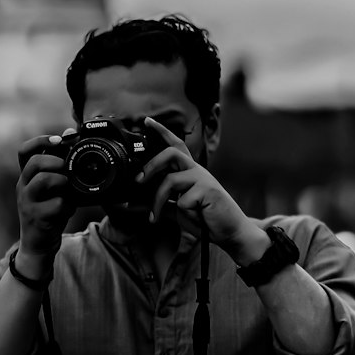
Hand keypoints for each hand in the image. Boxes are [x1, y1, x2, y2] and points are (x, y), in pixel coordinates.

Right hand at [15, 133, 75, 261]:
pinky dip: (68, 205)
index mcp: (27, 176)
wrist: (38, 245)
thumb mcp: (53, 189)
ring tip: (68, 189)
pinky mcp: (37, 218)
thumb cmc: (48, 213)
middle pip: (34, 162)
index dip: (41, 141)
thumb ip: (59, 167)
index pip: (25, 151)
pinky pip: (57, 204)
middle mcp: (23, 187)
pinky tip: (69, 209)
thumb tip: (70, 136)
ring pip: (43, 180)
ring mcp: (27, 202)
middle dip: (55, 161)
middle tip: (66, 169)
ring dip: (61, 181)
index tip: (59, 140)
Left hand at [137, 118, 267, 260]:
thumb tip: (126, 204)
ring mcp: (203, 179)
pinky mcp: (208, 190)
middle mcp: (196, 170)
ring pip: (170, 180)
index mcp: (189, 171)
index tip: (146, 121)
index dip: (161, 131)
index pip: (176, 144)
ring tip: (153, 216)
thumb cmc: (203, 218)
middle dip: (151, 166)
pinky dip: (181, 212)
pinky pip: (182, 200)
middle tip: (138, 181)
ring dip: (157, 200)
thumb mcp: (174, 210)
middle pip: (170, 153)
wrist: (228, 233)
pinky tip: (192, 217)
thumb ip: (154, 204)